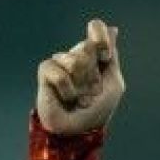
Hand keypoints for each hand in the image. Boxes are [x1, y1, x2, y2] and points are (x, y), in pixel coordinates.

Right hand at [36, 19, 125, 134]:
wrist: (79, 131)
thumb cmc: (98, 109)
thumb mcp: (113, 82)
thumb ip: (112, 56)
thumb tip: (113, 29)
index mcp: (94, 55)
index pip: (96, 28)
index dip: (101, 38)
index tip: (105, 57)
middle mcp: (76, 54)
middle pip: (88, 47)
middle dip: (95, 75)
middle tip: (92, 91)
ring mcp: (60, 62)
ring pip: (74, 61)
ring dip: (82, 85)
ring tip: (79, 98)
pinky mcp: (46, 71)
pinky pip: (59, 72)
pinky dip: (68, 90)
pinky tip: (68, 99)